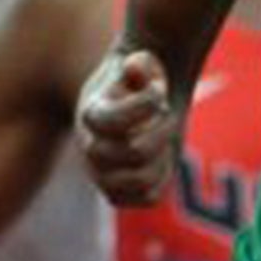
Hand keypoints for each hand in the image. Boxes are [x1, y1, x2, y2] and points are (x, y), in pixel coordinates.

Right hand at [77, 50, 180, 205]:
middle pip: (135, 152)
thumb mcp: (140, 62)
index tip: (160, 88)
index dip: (146, 104)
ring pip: (141, 181)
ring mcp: (104, 173)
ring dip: (165, 156)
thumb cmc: (142, 79)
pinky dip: (163, 177)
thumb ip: (139, 63)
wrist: (145, 98)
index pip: (111, 121)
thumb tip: (135, 67)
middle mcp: (92, 147)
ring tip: (165, 137)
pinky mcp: (123, 190)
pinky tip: (163, 154)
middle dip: (162, 128)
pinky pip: (148, 197)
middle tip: (168, 112)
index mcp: (92, 115)